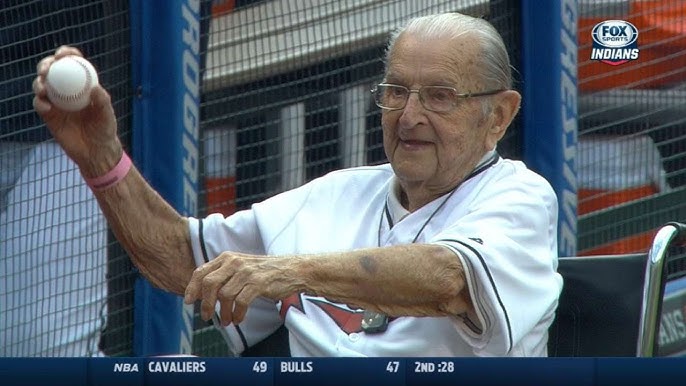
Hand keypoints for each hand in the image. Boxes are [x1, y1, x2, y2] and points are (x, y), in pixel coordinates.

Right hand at [33, 46, 120, 173]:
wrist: (95, 151)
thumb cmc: (105, 130)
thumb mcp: (107, 115)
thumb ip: (103, 101)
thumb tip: (95, 88)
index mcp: (82, 84)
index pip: (73, 63)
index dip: (66, 54)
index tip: (64, 54)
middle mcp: (67, 90)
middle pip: (52, 70)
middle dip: (45, 64)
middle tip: (47, 68)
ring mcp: (56, 101)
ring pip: (41, 85)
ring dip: (38, 82)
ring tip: (43, 87)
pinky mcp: (48, 115)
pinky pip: (39, 104)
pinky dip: (39, 102)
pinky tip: (46, 105)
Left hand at [184, 252, 303, 325]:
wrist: (291, 269)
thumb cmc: (264, 271)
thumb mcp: (240, 267)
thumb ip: (222, 276)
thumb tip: (201, 294)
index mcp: (227, 258)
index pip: (201, 272)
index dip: (192, 288)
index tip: (188, 301)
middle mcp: (235, 262)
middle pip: (209, 284)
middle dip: (205, 303)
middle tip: (205, 316)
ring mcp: (247, 272)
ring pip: (224, 295)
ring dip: (223, 312)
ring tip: (225, 321)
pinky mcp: (258, 283)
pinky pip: (241, 302)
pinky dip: (237, 314)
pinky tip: (238, 318)